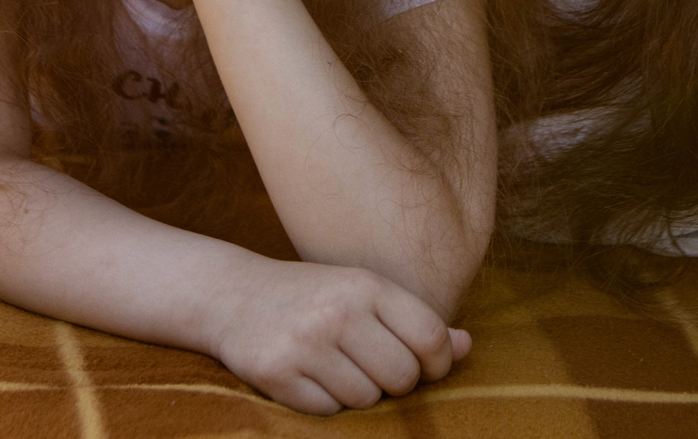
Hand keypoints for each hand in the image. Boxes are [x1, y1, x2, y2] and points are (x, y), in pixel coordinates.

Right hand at [209, 258, 471, 414]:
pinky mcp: (277, 374)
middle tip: (371, 365)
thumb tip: (465, 346)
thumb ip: (414, 319)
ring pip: (366, 399)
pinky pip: (329, 411)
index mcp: (366, 285)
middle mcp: (338, 312)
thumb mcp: (363, 291)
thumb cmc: (313, 296)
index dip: (438, 363)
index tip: (426, 366)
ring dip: (357, 392)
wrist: (233, 295)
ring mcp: (305, 344)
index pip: (430, 337)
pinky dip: (325, 402)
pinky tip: (309, 375)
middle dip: (395, 382)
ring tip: (335, 365)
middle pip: (402, 376)